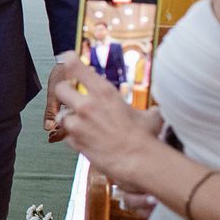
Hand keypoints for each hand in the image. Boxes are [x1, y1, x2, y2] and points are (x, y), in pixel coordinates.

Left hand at [50, 56, 162, 177]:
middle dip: (64, 91)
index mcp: (103, 92)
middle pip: (60, 89)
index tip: (66, 58)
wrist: (137, 160)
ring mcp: (78, 124)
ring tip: (80, 123)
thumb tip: (158, 111)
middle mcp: (87, 105)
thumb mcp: (150, 116)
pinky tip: (84, 139)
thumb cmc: (144, 138)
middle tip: (69, 95)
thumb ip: (148, 110)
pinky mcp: (75, 142)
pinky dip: (73, 137)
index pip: (77, 67)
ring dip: (69, 118)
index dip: (69, 61)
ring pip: (61, 115)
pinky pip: (66, 136)